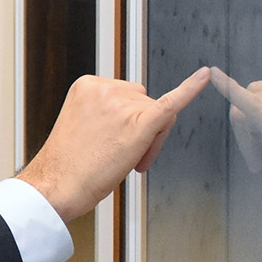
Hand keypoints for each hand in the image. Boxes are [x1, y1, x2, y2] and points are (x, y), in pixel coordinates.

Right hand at [17, 67, 210, 221]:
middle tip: (122, 158)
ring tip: (124, 162)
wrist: (57, 186)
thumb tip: (131, 117)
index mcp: (88, 85)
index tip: (113, 143)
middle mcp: (106, 88)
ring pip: (156, 114)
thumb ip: (105, 112)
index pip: (126, 94)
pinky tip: (205, 76)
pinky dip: (191, 89)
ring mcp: (122, 104)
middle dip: (140, 127)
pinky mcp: (139, 123)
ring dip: (149, 139)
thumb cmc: (67, 164)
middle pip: (144, 101)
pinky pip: (172, 103)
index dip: (127, 120)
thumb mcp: (81, 124)